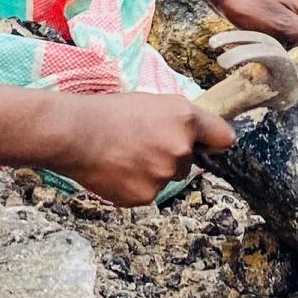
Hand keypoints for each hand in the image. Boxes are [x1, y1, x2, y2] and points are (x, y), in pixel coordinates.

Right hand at [48, 91, 235, 205]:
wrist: (75, 134)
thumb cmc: (106, 113)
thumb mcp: (150, 102)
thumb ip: (179, 120)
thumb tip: (195, 136)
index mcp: (185, 118)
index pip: (223, 137)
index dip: (214, 142)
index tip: (210, 146)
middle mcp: (181, 147)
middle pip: (189, 161)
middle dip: (171, 156)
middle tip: (141, 143)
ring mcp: (164, 174)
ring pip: (167, 178)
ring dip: (151, 171)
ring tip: (124, 155)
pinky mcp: (147, 195)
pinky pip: (147, 192)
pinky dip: (134, 185)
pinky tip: (116, 169)